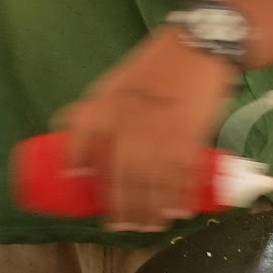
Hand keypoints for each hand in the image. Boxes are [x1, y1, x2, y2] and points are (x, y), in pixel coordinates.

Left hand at [56, 28, 236, 231]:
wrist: (199, 46)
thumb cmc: (155, 66)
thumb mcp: (113, 82)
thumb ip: (95, 112)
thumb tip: (72, 143)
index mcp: (105, 108)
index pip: (83, 149)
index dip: (84, 176)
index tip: (89, 197)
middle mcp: (128, 123)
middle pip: (121, 177)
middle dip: (122, 208)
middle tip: (122, 227)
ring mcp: (160, 132)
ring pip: (152, 182)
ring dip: (151, 210)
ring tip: (150, 226)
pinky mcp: (190, 137)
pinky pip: (183, 175)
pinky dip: (181, 197)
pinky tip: (178, 211)